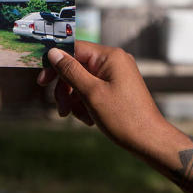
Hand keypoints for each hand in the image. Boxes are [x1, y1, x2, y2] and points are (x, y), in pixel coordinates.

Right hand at [37, 40, 169, 154]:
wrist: (150, 142)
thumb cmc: (124, 118)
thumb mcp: (91, 93)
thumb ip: (70, 70)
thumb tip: (53, 52)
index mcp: (110, 57)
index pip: (73, 49)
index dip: (55, 64)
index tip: (43, 82)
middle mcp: (114, 62)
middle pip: (76, 66)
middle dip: (65, 88)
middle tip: (60, 108)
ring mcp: (116, 75)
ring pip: (82, 80)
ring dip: (73, 98)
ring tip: (75, 117)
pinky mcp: (117, 88)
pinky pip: (92, 89)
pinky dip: (85, 103)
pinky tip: (88, 119)